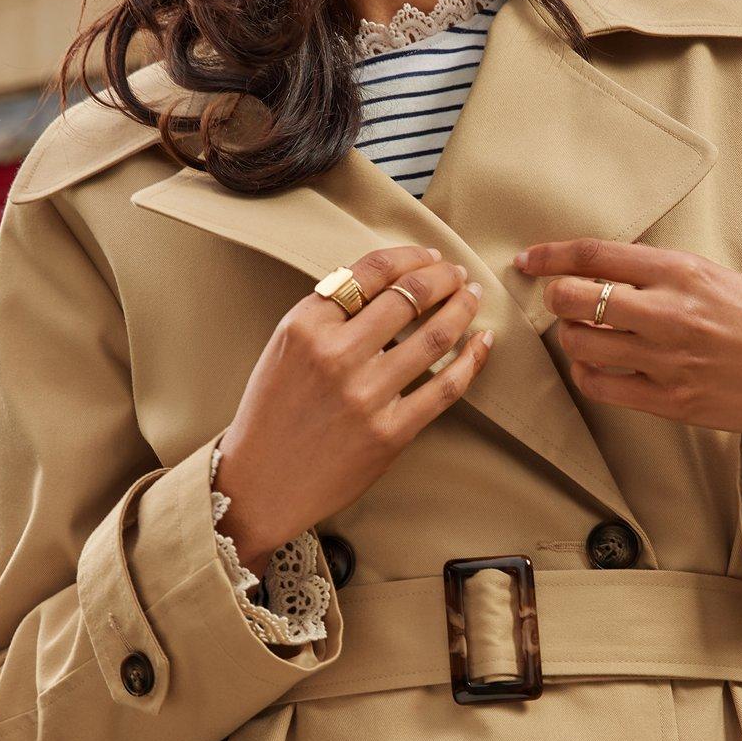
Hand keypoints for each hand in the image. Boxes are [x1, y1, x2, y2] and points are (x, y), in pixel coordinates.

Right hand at [213, 244, 494, 576]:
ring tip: (471, 299)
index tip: (430, 257)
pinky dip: (472, 360)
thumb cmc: (272, 413)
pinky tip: (482, 343)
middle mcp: (335, 355)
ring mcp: (364, 396)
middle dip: (445, 276)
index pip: (371, 270)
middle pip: (410, 295)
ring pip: (435, 336)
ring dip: (462, 309)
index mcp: (305, 326)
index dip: (411, 256)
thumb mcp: (284, 348)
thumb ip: (326, 314)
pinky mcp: (389, 434)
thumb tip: (386, 280)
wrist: (259, 484)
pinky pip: (445, 388)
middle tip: (459, 274)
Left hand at [514, 239, 741, 476]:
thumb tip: (599, 266)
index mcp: (682, 272)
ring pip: (579, 343)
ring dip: (569, 336)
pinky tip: (594, 364)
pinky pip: (599, 385)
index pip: (595, 255)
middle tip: (561, 300)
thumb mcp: (714, 276)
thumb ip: (659, 271)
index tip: (529, 261)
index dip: (550, 256)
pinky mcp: (668, 401)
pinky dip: (585, 371)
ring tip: (582, 333)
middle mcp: (670, 313)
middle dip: (556, 297)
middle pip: (574, 298)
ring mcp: (666, 360)